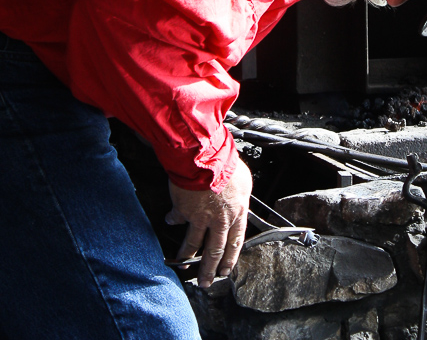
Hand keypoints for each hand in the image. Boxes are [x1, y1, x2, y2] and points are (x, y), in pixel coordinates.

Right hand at [165, 161, 251, 287]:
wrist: (205, 158)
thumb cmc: (227, 165)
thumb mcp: (244, 182)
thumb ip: (240, 197)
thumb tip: (237, 202)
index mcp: (237, 213)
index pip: (235, 242)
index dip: (230, 257)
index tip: (226, 270)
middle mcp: (219, 220)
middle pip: (215, 250)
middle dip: (210, 269)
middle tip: (206, 282)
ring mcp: (200, 217)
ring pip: (193, 243)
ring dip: (187, 256)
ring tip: (183, 267)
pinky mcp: (183, 210)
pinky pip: (176, 218)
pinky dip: (172, 220)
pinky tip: (169, 222)